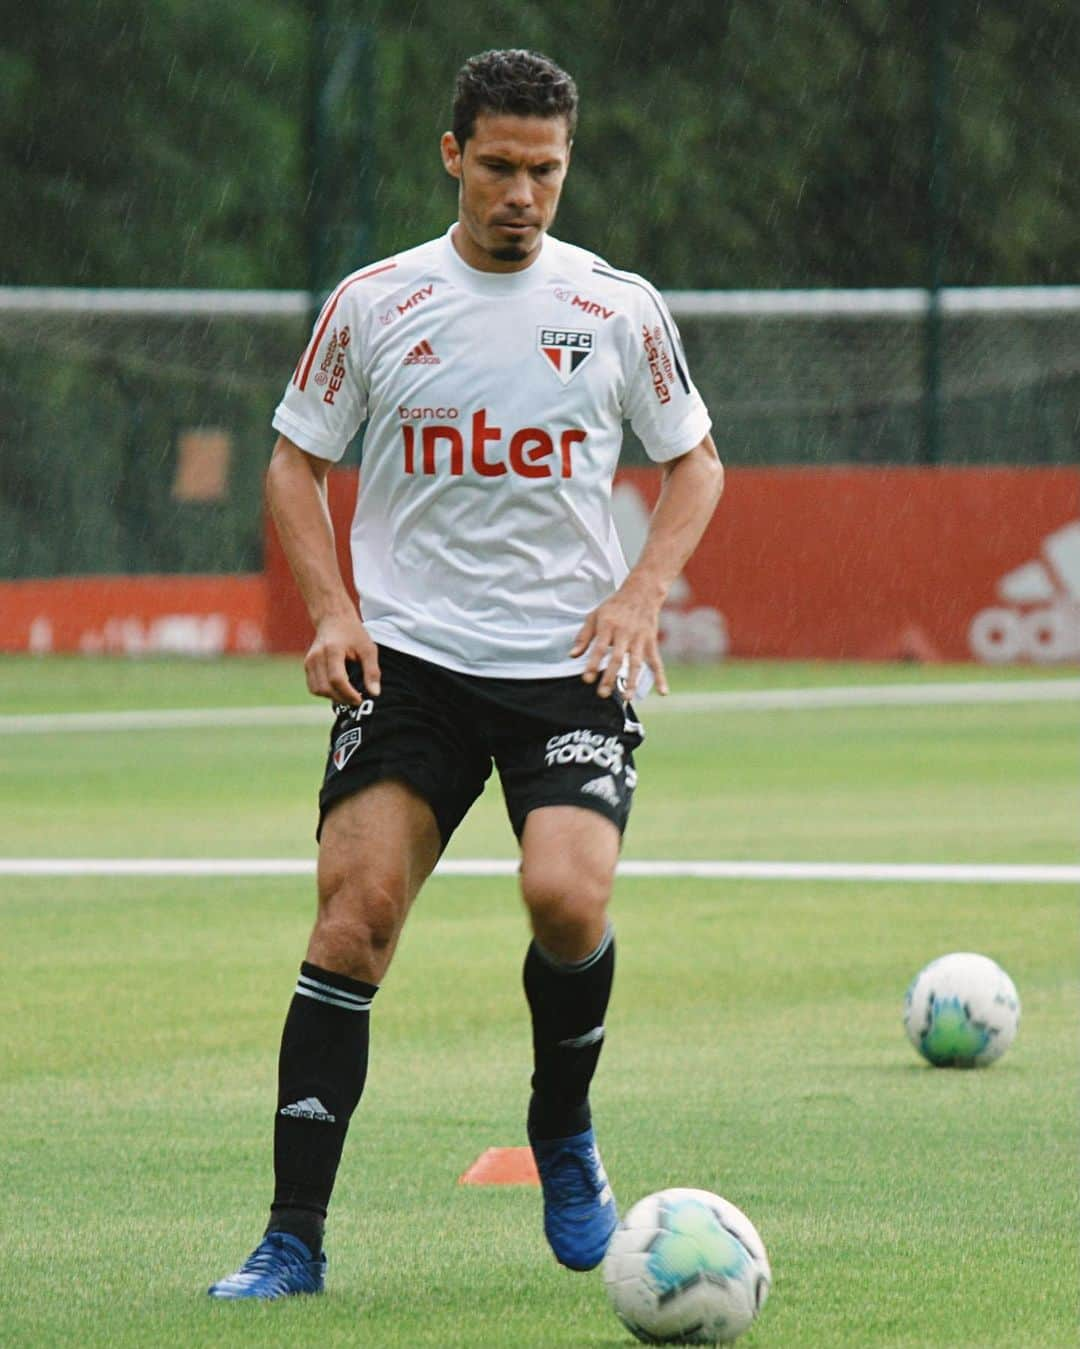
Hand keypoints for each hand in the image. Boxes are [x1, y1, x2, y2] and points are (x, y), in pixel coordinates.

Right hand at [304, 610, 380, 703]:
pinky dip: (325, 693)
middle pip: (326, 688)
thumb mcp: (368, 648)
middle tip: (357, 700)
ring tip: (348, 695)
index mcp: (333, 650)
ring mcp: (309, 661)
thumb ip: (372, 671)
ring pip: (317, 690)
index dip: (348, 694)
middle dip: (342, 698)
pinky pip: (313, 687)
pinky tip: (338, 690)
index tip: (360, 699)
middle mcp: (317, 656)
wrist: (333, 618)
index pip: (337, 679)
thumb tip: (375, 694)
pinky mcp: (307, 665)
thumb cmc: (353, 633)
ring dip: (333, 697)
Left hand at [570, 577, 667, 697]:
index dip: (593, 664)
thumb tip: (572, 656)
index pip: (599, 648)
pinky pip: (656, 662)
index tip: (587, 679)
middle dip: (610, 677)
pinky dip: (660, 677)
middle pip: (617, 658)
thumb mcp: (594, 616)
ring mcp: (640, 639)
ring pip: (636, 663)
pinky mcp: (651, 642)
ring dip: (632, 681)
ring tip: (626, 697)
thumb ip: (583, 637)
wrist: (642, 592)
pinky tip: (662, 692)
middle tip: (602, 694)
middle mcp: (625, 634)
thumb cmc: (615, 606)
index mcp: (608, 626)